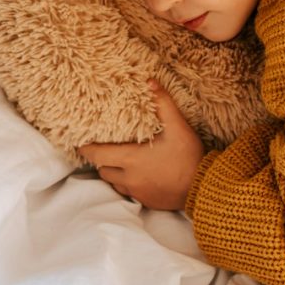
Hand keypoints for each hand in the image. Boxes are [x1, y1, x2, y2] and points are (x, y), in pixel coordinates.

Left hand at [79, 80, 205, 210]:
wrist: (203, 188)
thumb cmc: (188, 156)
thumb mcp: (178, 126)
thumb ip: (163, 104)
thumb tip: (150, 82)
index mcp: (132, 159)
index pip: (98, 155)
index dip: (87, 150)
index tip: (80, 144)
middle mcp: (130, 178)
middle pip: (103, 170)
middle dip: (101, 161)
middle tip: (103, 150)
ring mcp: (138, 192)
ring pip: (114, 184)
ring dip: (113, 173)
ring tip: (118, 162)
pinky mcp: (147, 201)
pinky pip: (129, 193)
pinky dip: (127, 184)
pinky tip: (137, 175)